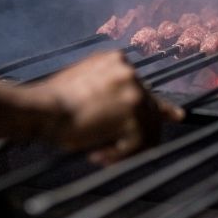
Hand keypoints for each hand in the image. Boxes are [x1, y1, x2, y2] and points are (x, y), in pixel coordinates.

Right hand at [36, 51, 182, 163]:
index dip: (160, 107)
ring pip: (147, 130)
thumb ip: (108, 96)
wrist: (41, 108)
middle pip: (151, 111)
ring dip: (126, 149)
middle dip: (137, 136)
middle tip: (116, 152)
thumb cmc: (53, 105)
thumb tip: (136, 115)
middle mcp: (129, 71)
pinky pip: (138, 143)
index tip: (176, 116)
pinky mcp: (135, 111)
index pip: (144, 88)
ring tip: (100, 154)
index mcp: (115, 62)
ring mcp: (134, 89)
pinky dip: (120, 155)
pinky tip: (98, 155)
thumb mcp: (83, 89)